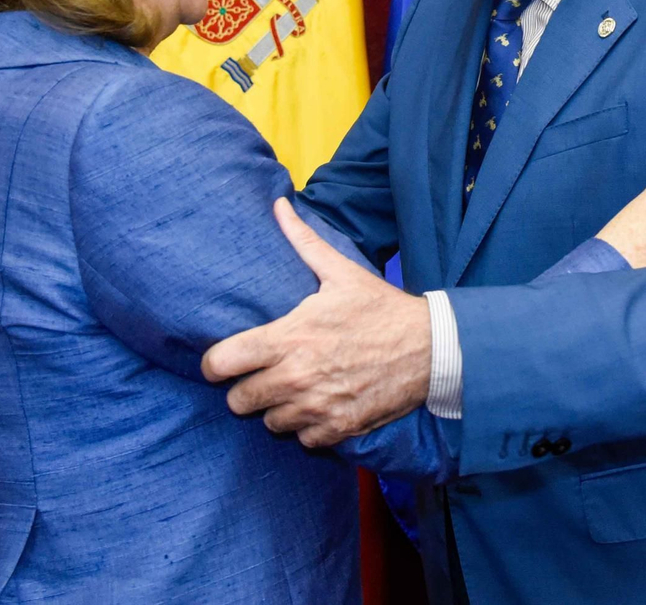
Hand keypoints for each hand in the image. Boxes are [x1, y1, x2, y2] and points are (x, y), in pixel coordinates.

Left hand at [200, 199, 432, 446]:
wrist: (430, 348)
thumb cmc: (380, 308)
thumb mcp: (340, 272)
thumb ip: (302, 241)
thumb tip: (279, 205)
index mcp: (288, 338)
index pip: (221, 364)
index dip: (215, 364)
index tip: (223, 361)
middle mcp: (296, 377)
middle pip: (238, 401)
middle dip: (245, 389)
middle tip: (262, 375)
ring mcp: (317, 407)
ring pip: (270, 423)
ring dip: (277, 408)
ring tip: (294, 389)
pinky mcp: (339, 429)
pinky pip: (303, 439)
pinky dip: (308, 427)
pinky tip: (319, 405)